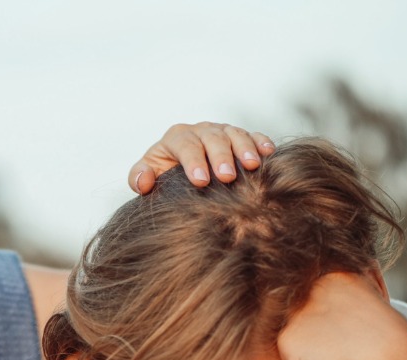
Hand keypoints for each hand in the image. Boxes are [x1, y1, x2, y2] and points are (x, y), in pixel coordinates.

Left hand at [130, 122, 274, 193]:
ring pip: (234, 134)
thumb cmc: (164, 176)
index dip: (193, 161)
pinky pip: (252, 136)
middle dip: (220, 156)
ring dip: (244, 148)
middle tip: (227, 177)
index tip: (200, 181)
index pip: (185, 145)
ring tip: (252, 165)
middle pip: (212, 138)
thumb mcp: (148, 175)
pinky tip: (268, 153)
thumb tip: (144, 181)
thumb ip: (138, 177)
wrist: (181, 173)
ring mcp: (222, 132)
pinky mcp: (240, 138)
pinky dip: (260, 142)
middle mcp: (200, 131)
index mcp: (177, 138)